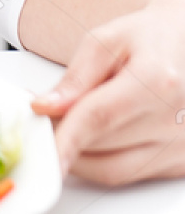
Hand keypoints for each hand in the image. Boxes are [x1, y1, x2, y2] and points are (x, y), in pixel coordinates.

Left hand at [30, 0, 184, 184]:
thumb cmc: (150, 38)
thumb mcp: (106, 41)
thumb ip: (75, 76)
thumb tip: (46, 107)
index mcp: (156, 80)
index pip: (99, 118)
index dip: (65, 138)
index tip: (42, 155)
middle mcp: (174, 118)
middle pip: (101, 145)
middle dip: (64, 136)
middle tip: (46, 118)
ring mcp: (180, 145)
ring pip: (113, 170)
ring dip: (81, 157)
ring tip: (72, 126)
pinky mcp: (180, 162)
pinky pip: (130, 175)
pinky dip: (105, 162)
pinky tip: (102, 137)